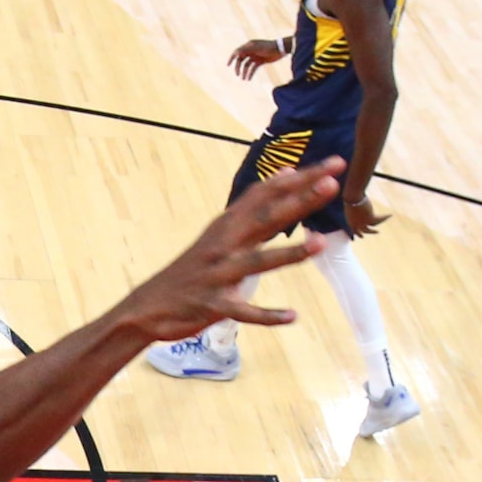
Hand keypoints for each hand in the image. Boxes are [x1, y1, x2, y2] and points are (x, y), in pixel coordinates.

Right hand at [114, 157, 340, 337]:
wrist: (149, 306)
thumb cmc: (193, 268)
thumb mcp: (220, 232)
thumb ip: (253, 208)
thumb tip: (285, 174)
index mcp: (228, 225)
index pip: (267, 194)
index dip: (300, 178)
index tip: (333, 164)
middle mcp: (224, 244)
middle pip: (267, 218)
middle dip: (300, 200)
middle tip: (332, 183)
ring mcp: (219, 275)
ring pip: (258, 262)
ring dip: (289, 253)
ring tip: (320, 244)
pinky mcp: (214, 305)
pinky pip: (244, 311)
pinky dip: (267, 315)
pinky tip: (292, 316)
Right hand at [226, 36, 283, 76]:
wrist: (280, 49)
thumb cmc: (268, 47)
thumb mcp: (256, 48)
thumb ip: (245, 50)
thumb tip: (235, 53)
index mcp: (248, 46)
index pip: (237, 52)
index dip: (231, 58)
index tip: (228, 65)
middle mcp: (250, 51)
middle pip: (241, 60)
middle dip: (238, 67)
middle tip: (237, 74)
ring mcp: (255, 56)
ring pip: (246, 65)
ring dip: (244, 72)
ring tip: (244, 79)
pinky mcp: (260, 61)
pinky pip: (253, 68)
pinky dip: (251, 73)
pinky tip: (249, 78)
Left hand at [343, 192, 388, 235]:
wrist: (353, 198)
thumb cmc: (350, 199)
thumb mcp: (351, 206)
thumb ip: (354, 210)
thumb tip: (357, 207)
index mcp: (350, 222)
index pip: (355, 230)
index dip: (358, 233)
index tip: (362, 236)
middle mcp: (357, 225)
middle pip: (365, 230)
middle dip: (371, 232)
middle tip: (377, 232)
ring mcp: (364, 223)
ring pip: (374, 225)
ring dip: (382, 221)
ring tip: (385, 221)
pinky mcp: (371, 219)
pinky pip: (380, 219)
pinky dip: (385, 216)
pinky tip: (390, 214)